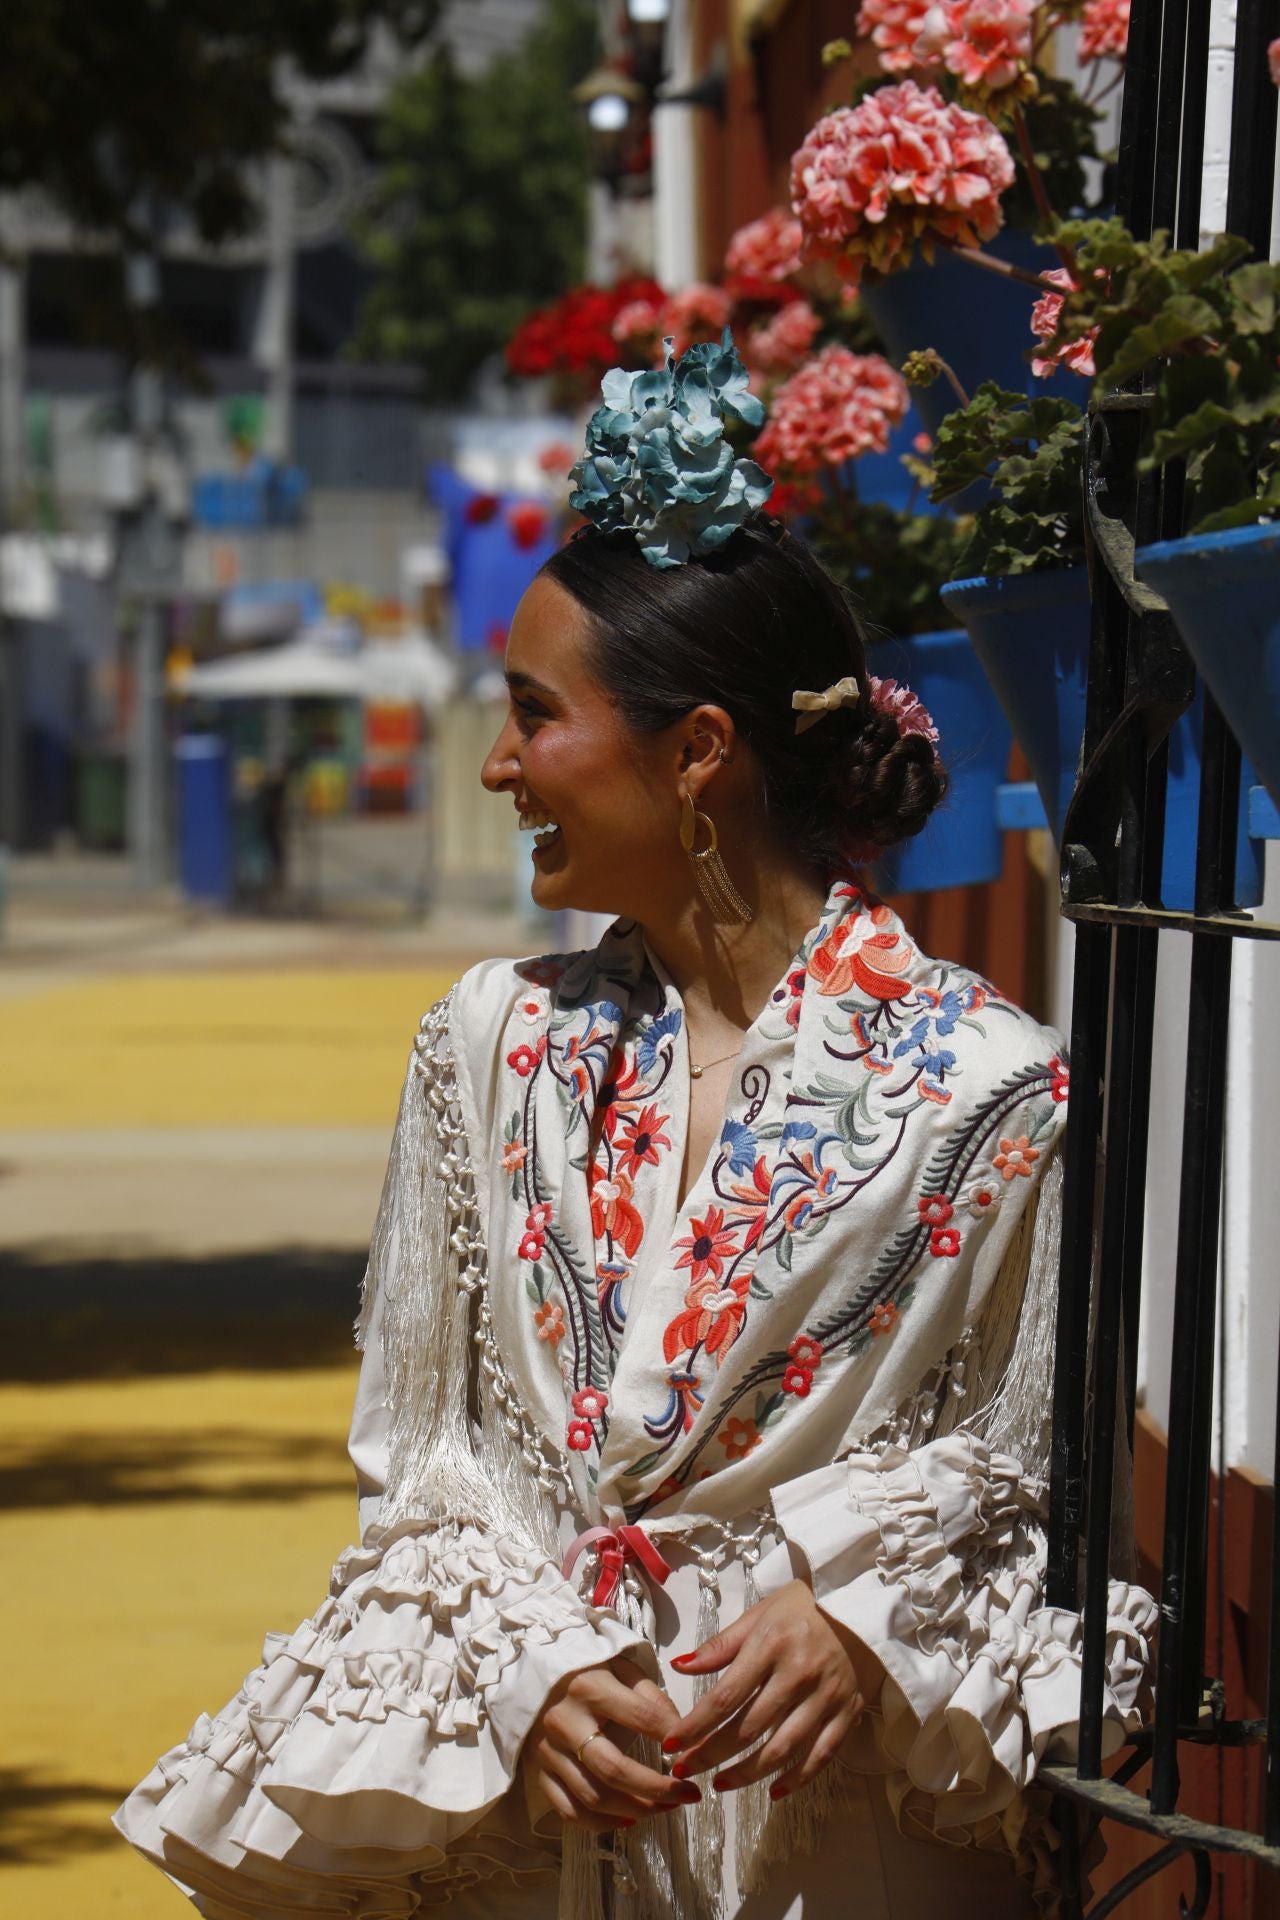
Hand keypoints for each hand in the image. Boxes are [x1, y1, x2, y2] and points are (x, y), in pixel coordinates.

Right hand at [525, 1655, 702, 1833]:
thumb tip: (679, 1731)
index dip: (674, 1736)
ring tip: (667, 1807)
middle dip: (658, 1788)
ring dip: (637, 1809)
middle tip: (689, 1795)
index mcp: (589, 1687)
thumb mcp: (618, 1667)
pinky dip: (601, 1823)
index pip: (641, 1717)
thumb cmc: (585, 1672)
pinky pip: (569, 1811)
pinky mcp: (540, 1774)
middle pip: (614, 1769)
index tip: (696, 1750)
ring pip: (594, 1796)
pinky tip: (629, 1819)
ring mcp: (549, 1752)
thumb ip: (650, 1694)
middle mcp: (565, 1722)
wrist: (531, 1676)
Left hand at [662, 1579, 864, 1798]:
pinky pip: (821, 1755)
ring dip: (748, 1773)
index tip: (673, 1745)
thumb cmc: (806, 1606)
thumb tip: (680, 1665)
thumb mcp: (761, 1612)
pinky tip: (774, 1790)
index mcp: (771, 1645)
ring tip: (721, 1784)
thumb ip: (722, 1644)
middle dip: (712, 1754)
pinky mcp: (847, 1712)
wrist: (865, 1606)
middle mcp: (798, 1674)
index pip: (726, 1696)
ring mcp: (825, 1697)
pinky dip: (798, 1778)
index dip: (697, 1725)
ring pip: (782, 1748)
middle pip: (749, 1728)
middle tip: (685, 1770)